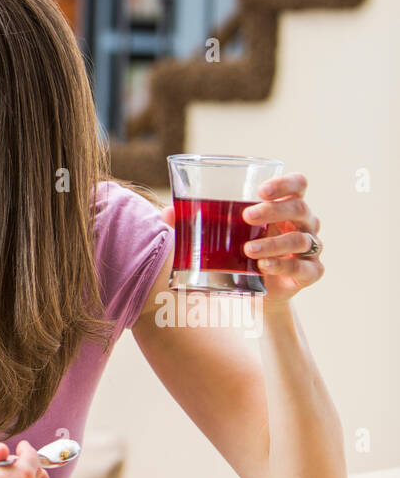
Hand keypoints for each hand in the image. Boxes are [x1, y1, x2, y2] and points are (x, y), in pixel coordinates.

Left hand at [159, 171, 323, 304]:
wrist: (258, 294)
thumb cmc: (241, 252)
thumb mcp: (222, 235)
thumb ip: (196, 221)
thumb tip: (166, 213)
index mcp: (286, 206)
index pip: (299, 184)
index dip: (285, 184)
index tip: (260, 190)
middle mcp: (304, 224)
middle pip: (300, 208)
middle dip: (274, 211)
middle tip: (247, 216)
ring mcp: (310, 249)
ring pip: (301, 240)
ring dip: (274, 243)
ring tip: (248, 251)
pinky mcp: (311, 273)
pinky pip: (306, 268)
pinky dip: (285, 267)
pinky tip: (265, 268)